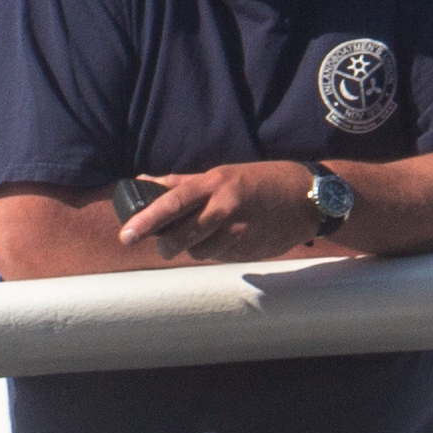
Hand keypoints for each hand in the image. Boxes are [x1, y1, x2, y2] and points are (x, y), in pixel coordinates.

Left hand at [112, 161, 338, 264]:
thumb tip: (142, 182)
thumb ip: (180, 183)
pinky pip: (221, 257)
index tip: (126, 235)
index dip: (147, 219)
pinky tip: (230, 239)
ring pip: (200, 252)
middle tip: (164, 245)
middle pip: (183, 236)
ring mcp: (240, 231)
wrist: (306, 197)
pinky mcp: (250, 250)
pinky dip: (217, 252)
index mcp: (215, 184)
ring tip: (207, 235)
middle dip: (167, 245)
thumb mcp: (220, 175)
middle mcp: (226, 207)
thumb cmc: (257, 182)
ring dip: (195, 248)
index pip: (173, 203)